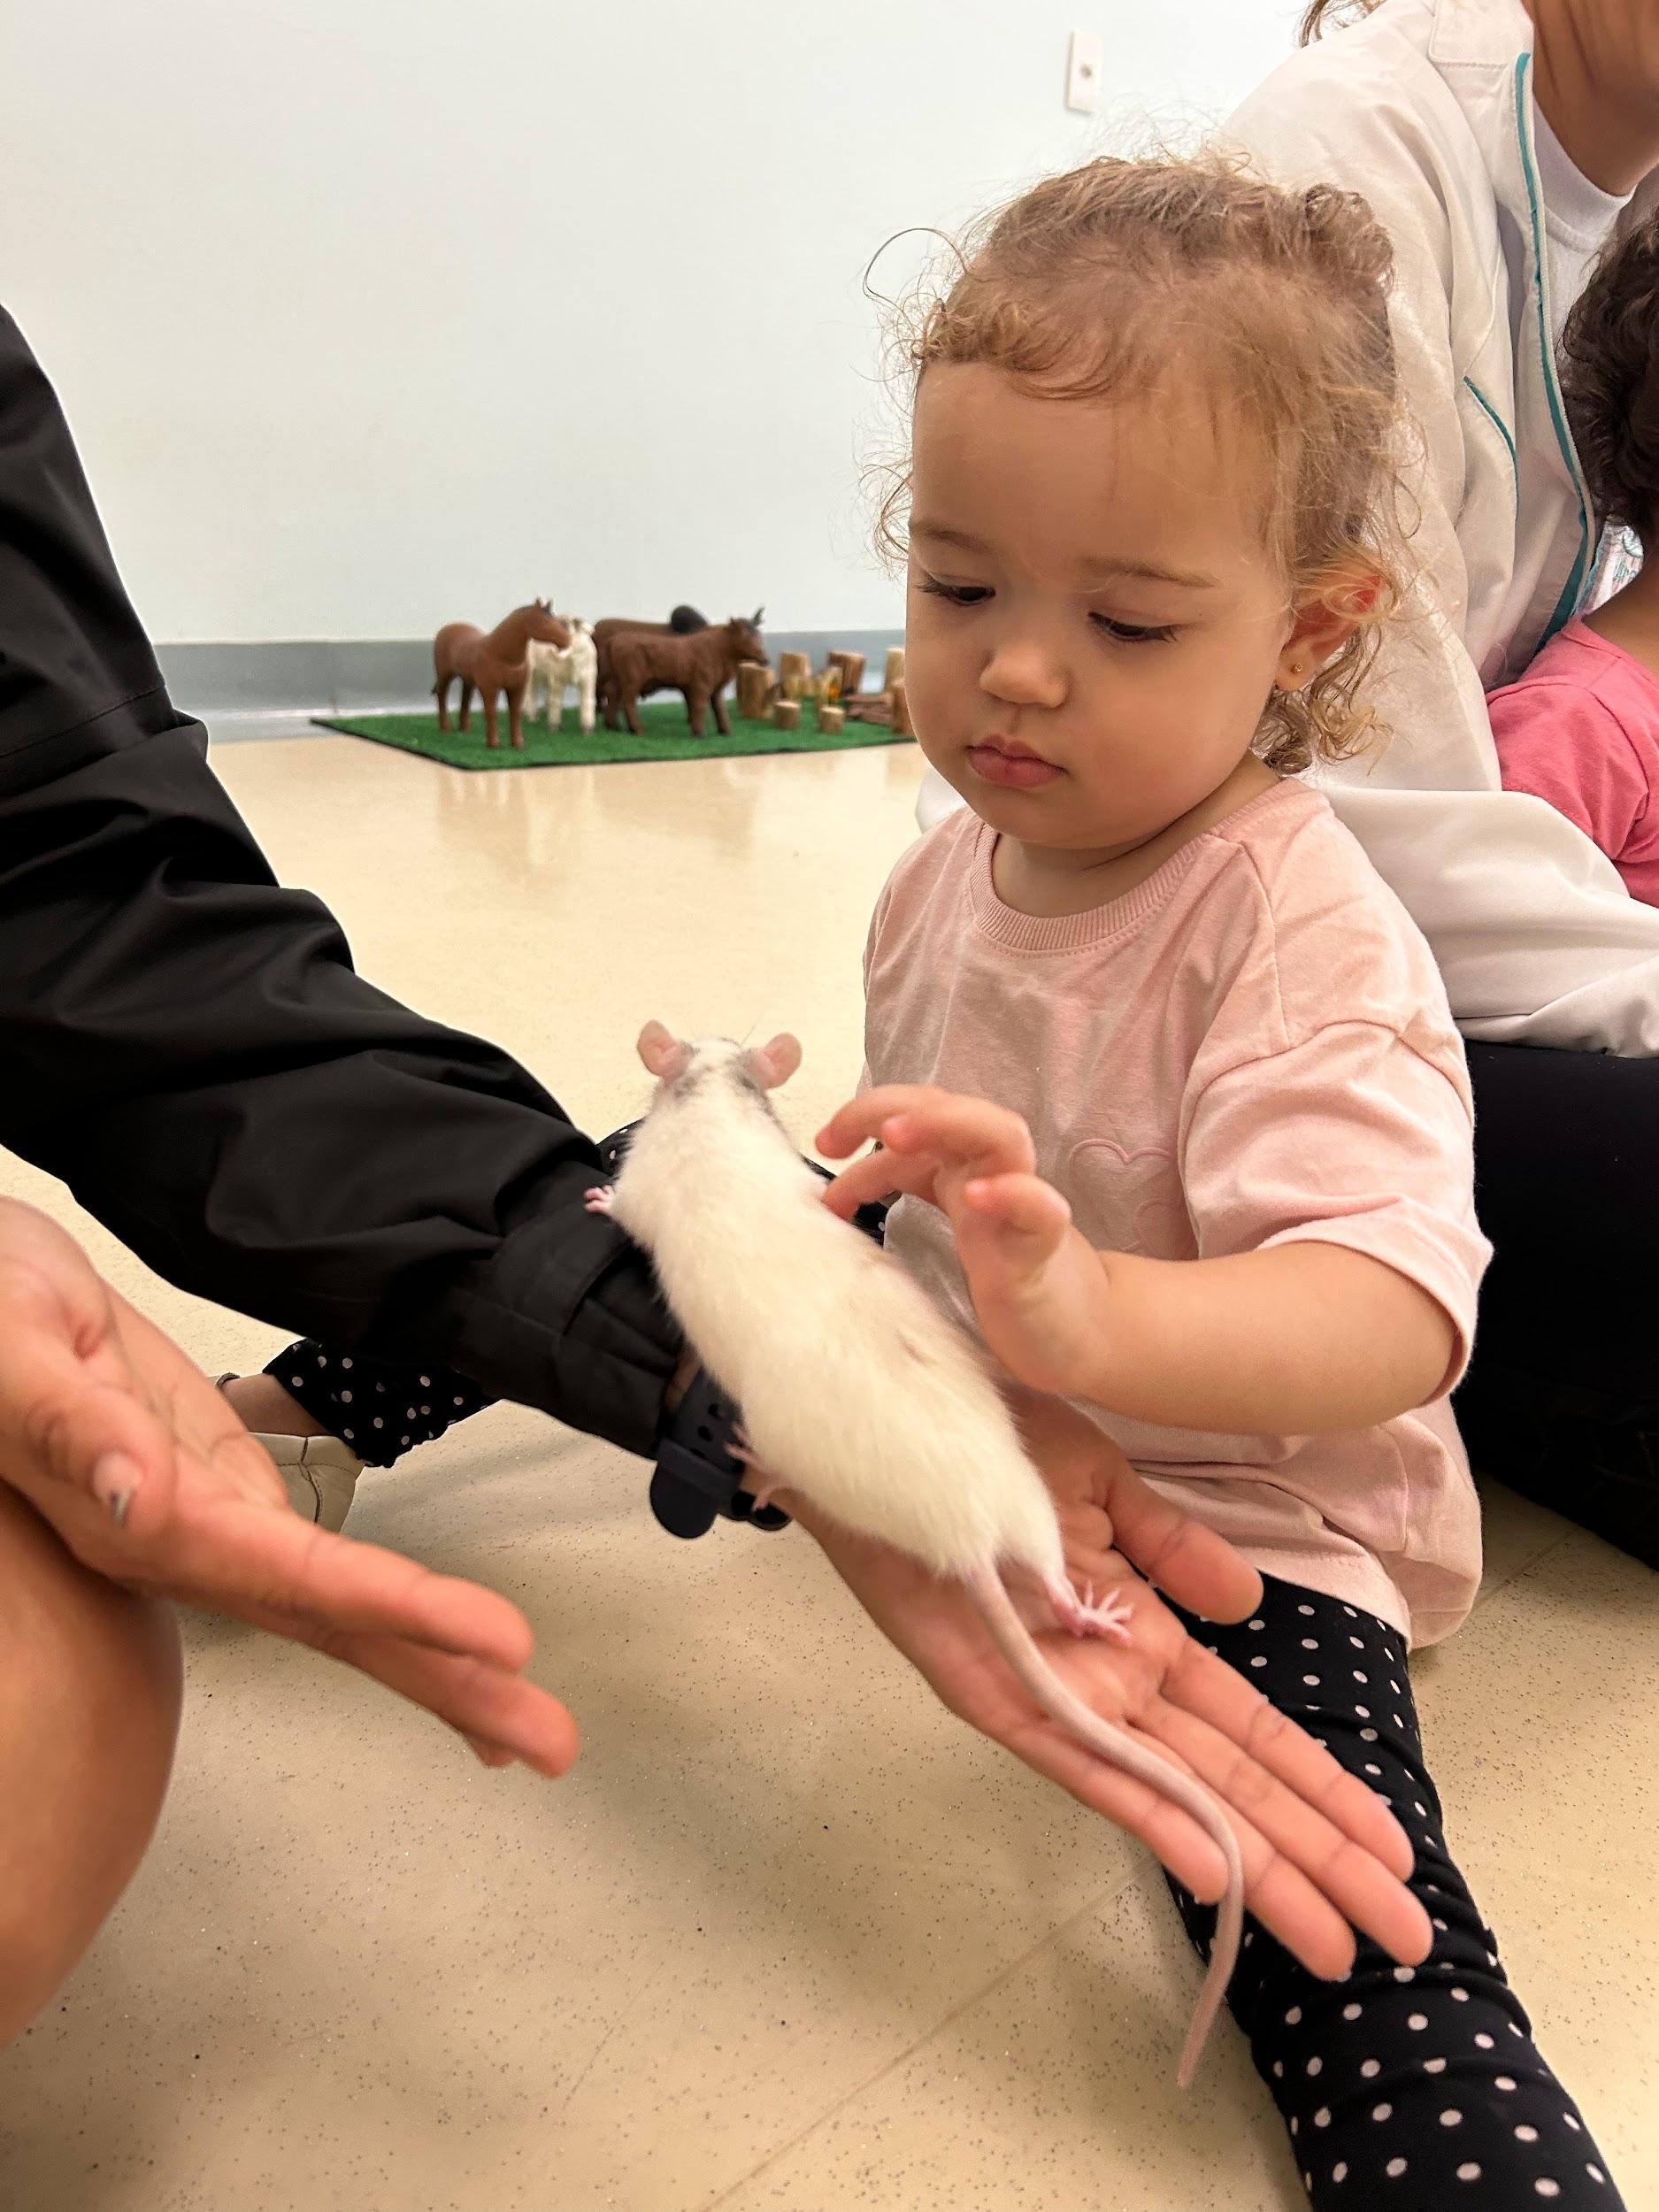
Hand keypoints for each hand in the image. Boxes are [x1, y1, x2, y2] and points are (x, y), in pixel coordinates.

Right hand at [0, 1200, 577, 1776]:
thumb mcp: (14, 1350)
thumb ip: (72, 1427)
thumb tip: (139, 1497)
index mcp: (145, 1521)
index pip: (293, 1575)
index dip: (396, 1608)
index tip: (495, 1640)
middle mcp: (183, 1544)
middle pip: (333, 1624)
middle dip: (445, 1681)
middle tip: (552, 1742)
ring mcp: (209, 1526)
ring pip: (336, 1607)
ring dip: (434, 1663)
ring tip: (529, 1724)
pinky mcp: (222, 1493)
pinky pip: (318, 1566)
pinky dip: (389, 1609)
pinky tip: (442, 1647)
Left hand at [794, 1388, 1431, 1980]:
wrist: (893, 1430)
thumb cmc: (988, 1445)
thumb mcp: (1102, 1485)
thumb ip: (1173, 1549)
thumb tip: (1248, 1603)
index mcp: (1143, 1634)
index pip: (1253, 1730)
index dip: (1324, 1789)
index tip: (1396, 1850)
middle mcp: (1114, 1685)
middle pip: (1238, 1786)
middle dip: (1322, 1861)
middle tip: (1405, 1940)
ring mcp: (1065, 1704)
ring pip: (1185, 1801)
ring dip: (1265, 1871)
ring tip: (1337, 1944)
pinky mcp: (1006, 1706)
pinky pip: (1095, 1776)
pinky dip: (1159, 1824)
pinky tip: (1222, 1880)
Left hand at [817, 1086, 1111, 1397]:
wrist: (1080, 1330)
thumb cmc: (1008, 1274)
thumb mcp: (943, 1229)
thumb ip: (903, 1198)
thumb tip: (830, 1191)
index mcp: (962, 1169)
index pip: (912, 1123)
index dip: (862, 1123)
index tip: (821, 1147)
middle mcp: (991, 1174)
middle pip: (953, 1108)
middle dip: (892, 1105)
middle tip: (836, 1135)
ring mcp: (1021, 1207)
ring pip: (1001, 1137)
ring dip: (947, 1125)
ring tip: (896, 1135)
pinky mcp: (1043, 1250)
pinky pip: (1039, 1210)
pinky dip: (1013, 1193)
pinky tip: (977, 1196)